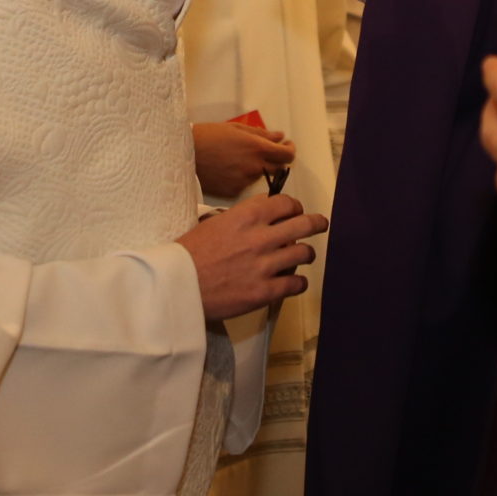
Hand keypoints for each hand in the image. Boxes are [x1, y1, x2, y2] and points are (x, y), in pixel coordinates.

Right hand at [181, 193, 327, 320]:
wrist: (176, 286)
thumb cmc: (188, 254)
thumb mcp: (213, 223)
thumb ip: (240, 219)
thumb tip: (260, 219)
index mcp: (246, 216)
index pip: (284, 203)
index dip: (294, 207)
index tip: (295, 211)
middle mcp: (260, 237)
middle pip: (303, 224)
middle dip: (316, 223)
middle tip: (320, 224)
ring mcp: (264, 265)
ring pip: (304, 253)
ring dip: (307, 253)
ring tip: (305, 255)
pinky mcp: (264, 292)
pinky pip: (296, 284)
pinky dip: (300, 282)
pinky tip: (296, 282)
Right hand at [193, 120, 293, 194]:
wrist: (182, 154)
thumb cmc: (206, 137)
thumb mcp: (236, 128)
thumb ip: (261, 134)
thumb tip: (279, 137)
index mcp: (256, 148)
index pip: (287, 155)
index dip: (290, 151)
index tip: (287, 147)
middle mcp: (253, 167)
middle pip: (279, 169)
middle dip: (278, 160)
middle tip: (269, 153)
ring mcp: (244, 182)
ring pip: (261, 177)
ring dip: (259, 169)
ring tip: (241, 159)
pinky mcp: (233, 192)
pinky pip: (246, 185)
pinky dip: (244, 178)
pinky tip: (231, 169)